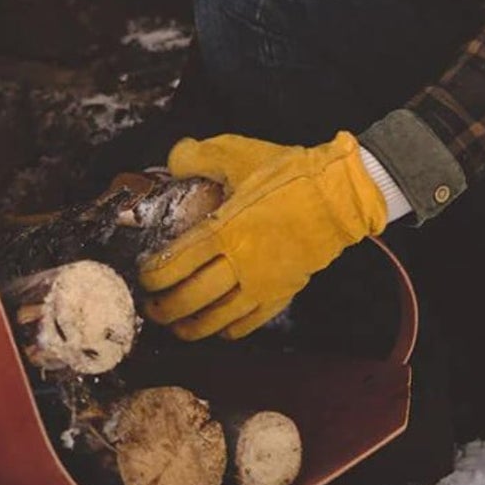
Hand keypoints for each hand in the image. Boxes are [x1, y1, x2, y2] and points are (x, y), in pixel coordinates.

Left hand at [137, 131, 386, 339]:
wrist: (341, 194)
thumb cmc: (291, 173)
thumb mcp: (238, 153)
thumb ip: (197, 156)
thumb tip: (171, 161)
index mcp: (226, 229)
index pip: (175, 264)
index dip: (152, 276)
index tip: (142, 276)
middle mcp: (241, 263)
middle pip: (190, 299)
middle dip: (163, 308)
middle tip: (150, 306)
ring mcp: (263, 283)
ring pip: (216, 319)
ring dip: (190, 327)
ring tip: (175, 325)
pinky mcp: (283, 293)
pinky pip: (249, 323)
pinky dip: (227, 331)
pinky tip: (217, 328)